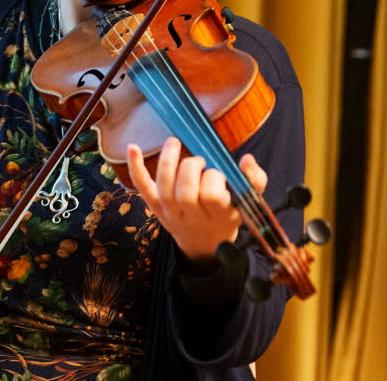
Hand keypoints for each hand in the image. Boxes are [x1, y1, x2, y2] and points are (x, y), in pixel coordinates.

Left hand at [127, 137, 267, 264]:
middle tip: (199, 161)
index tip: (218, 173)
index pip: (211, 196)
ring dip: (167, 162)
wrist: (204, 244)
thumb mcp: (247, 203)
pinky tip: (133, 147)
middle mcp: (192, 217)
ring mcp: (170, 213)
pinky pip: (142, 187)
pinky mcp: (155, 207)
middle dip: (190, 170)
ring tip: (175, 143)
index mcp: (218, 215)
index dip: (213, 179)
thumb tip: (247, 159)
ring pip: (163, 189)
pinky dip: (135, 167)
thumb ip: (254, 181)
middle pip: (185, 193)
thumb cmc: (228, 215)